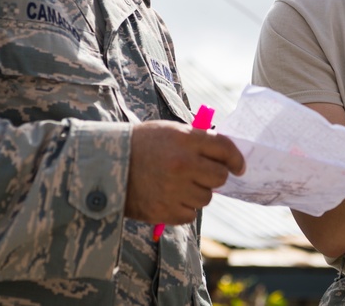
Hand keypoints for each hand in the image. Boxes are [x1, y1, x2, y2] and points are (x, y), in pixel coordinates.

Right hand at [125, 121, 244, 223]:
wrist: (106, 165)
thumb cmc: (141, 145)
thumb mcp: (169, 131)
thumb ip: (196, 140)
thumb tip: (224, 154)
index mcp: (185, 140)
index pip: (225, 149)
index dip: (236, 159)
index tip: (239, 167)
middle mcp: (183, 165)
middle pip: (219, 177)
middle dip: (214, 176)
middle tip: (202, 174)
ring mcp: (174, 190)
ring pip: (206, 198)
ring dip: (197, 192)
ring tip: (178, 184)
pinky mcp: (165, 211)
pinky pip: (190, 214)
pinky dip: (183, 208)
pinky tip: (169, 196)